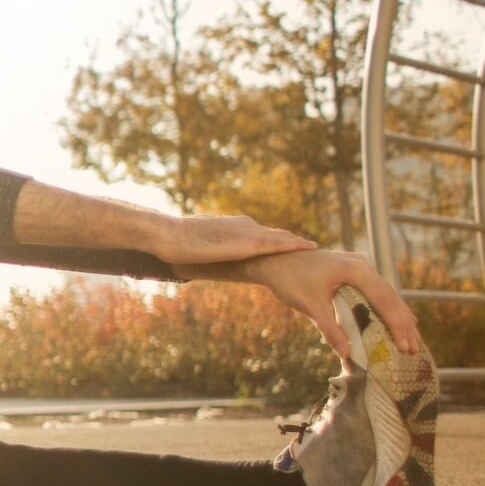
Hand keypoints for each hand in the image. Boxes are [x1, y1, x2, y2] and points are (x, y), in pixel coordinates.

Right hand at [149, 213, 316, 265]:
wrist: (168, 235)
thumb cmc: (176, 242)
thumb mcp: (197, 246)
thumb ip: (207, 250)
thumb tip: (201, 259)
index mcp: (234, 228)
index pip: (262, 235)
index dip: (278, 241)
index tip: (294, 246)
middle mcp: (245, 226)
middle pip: (276, 234)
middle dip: (292, 242)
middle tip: (312, 248)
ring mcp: (247, 233)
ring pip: (281, 237)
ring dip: (298, 243)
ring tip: (316, 248)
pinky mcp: (247, 243)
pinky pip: (277, 243)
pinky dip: (294, 245)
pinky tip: (309, 247)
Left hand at [243, 249, 422, 360]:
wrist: (274, 260)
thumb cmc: (290, 280)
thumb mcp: (310, 306)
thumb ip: (330, 329)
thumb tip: (347, 354)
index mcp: (356, 270)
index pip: (384, 301)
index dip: (396, 325)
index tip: (406, 346)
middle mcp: (362, 264)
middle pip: (390, 297)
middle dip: (403, 323)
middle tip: (414, 348)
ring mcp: (359, 266)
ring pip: (386, 293)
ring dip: (397, 316)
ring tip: (411, 339)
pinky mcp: (353, 271)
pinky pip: (376, 291)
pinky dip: (386, 308)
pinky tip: (396, 321)